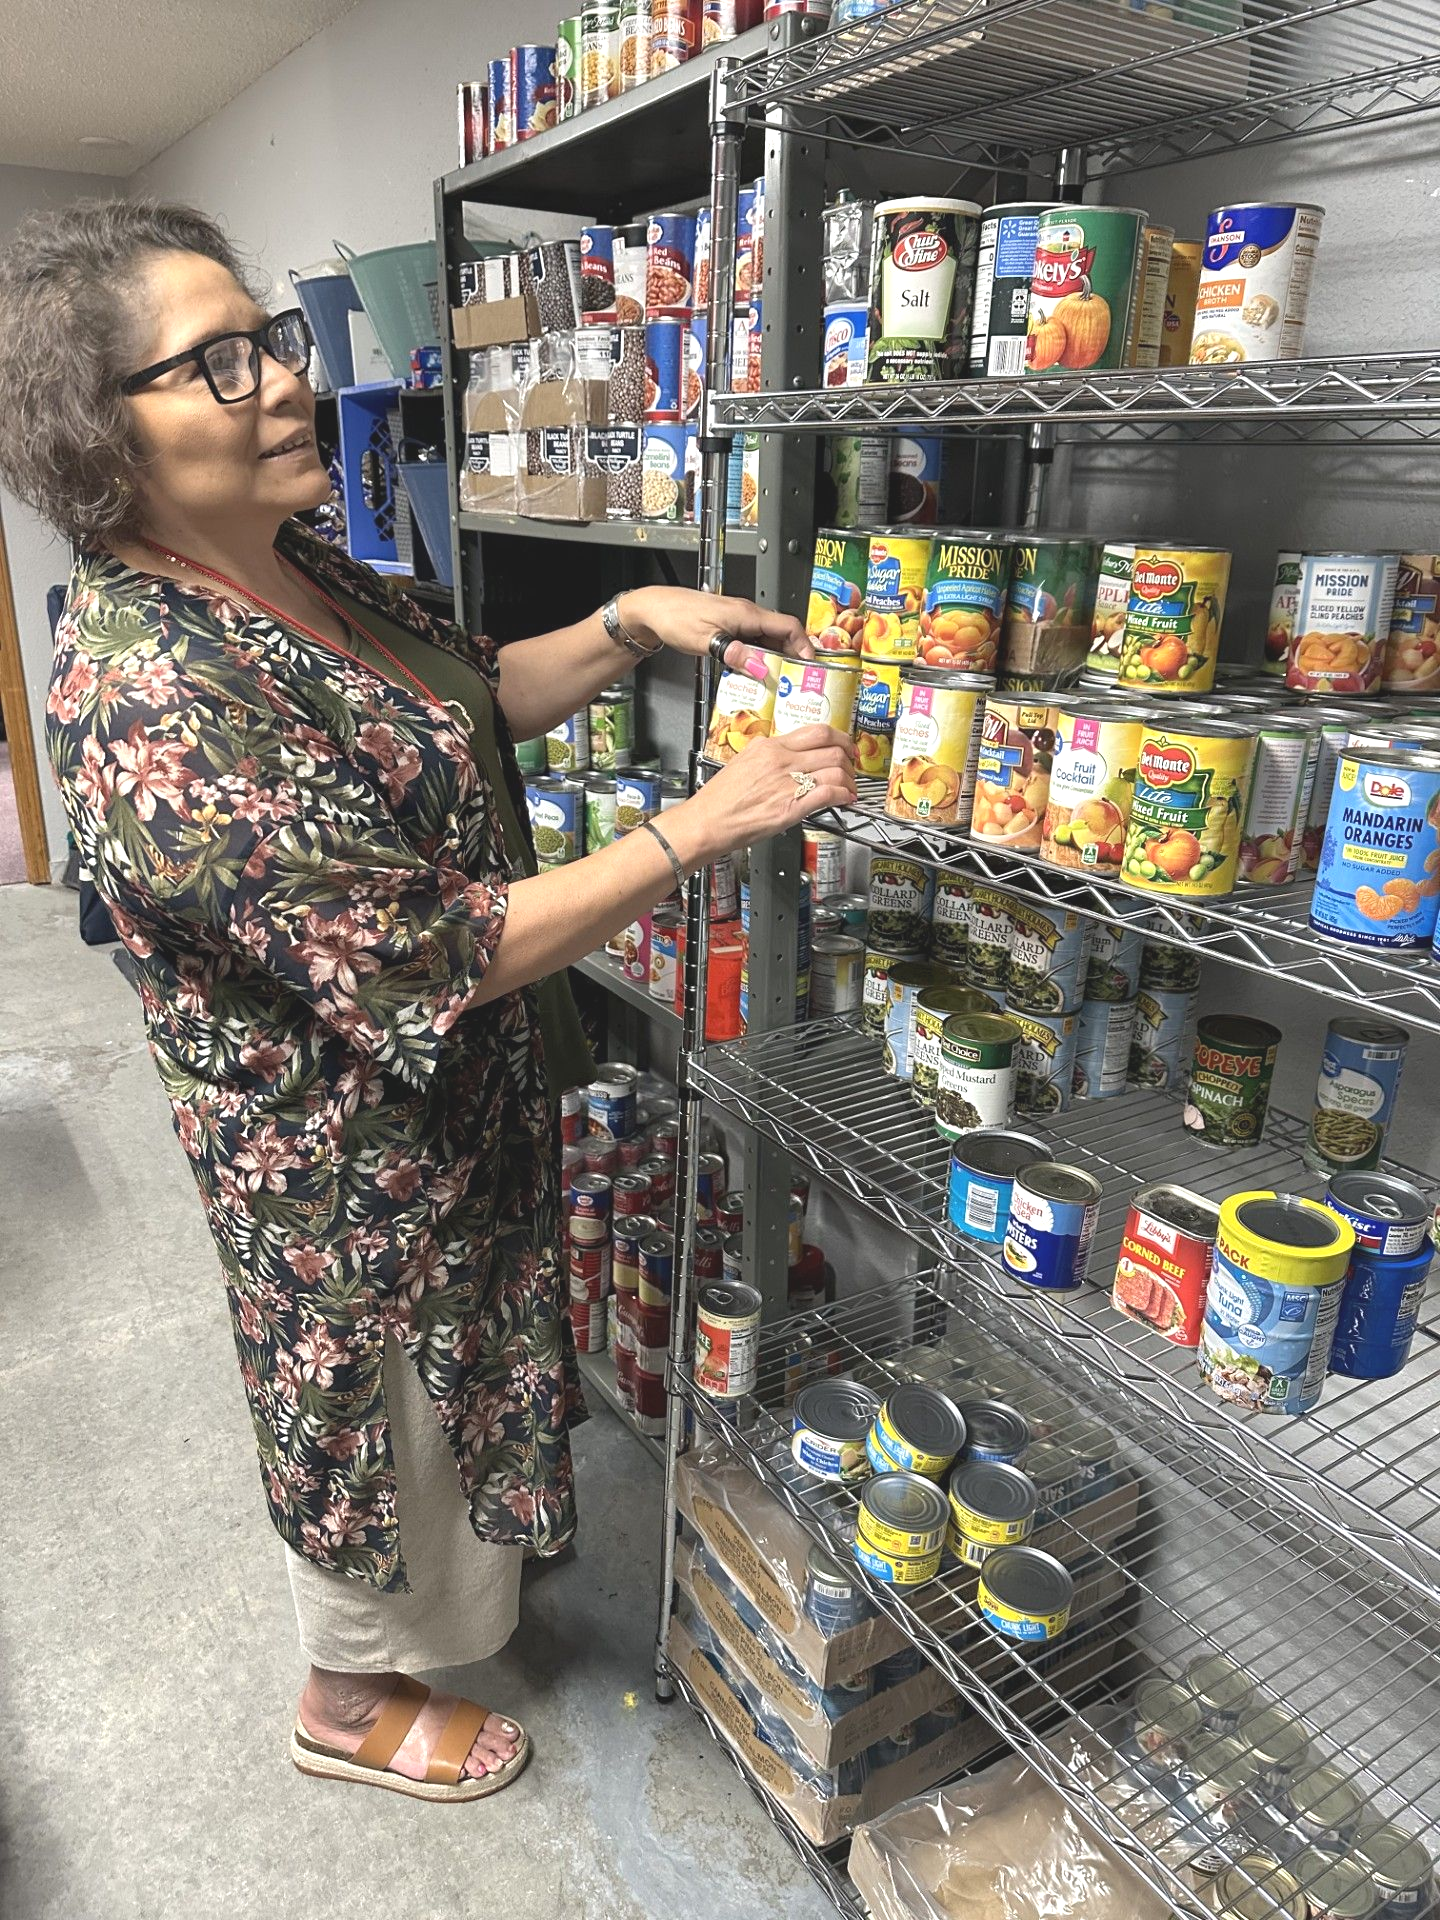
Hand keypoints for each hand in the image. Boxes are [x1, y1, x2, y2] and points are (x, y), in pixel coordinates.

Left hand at [619, 586, 813, 679]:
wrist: (654, 609)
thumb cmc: (675, 617)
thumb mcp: (706, 640)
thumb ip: (733, 653)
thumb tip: (759, 665)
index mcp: (747, 614)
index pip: (788, 625)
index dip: (804, 645)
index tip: (810, 666)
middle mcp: (747, 615)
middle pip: (782, 635)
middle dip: (793, 657)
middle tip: (797, 680)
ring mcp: (738, 621)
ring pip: (768, 640)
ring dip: (775, 659)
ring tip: (778, 682)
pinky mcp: (730, 628)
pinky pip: (753, 643)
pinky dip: (758, 658)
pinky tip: (754, 673)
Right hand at [667, 725, 858, 867]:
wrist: (707, 821)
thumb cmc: (719, 800)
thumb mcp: (743, 763)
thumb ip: (769, 756)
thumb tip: (789, 756)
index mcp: (769, 746)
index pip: (816, 731)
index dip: (839, 737)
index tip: (844, 745)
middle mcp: (781, 759)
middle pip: (831, 747)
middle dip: (848, 758)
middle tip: (851, 766)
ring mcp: (787, 782)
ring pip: (835, 769)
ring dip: (849, 779)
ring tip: (849, 787)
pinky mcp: (792, 806)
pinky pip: (830, 793)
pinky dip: (844, 795)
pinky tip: (845, 800)